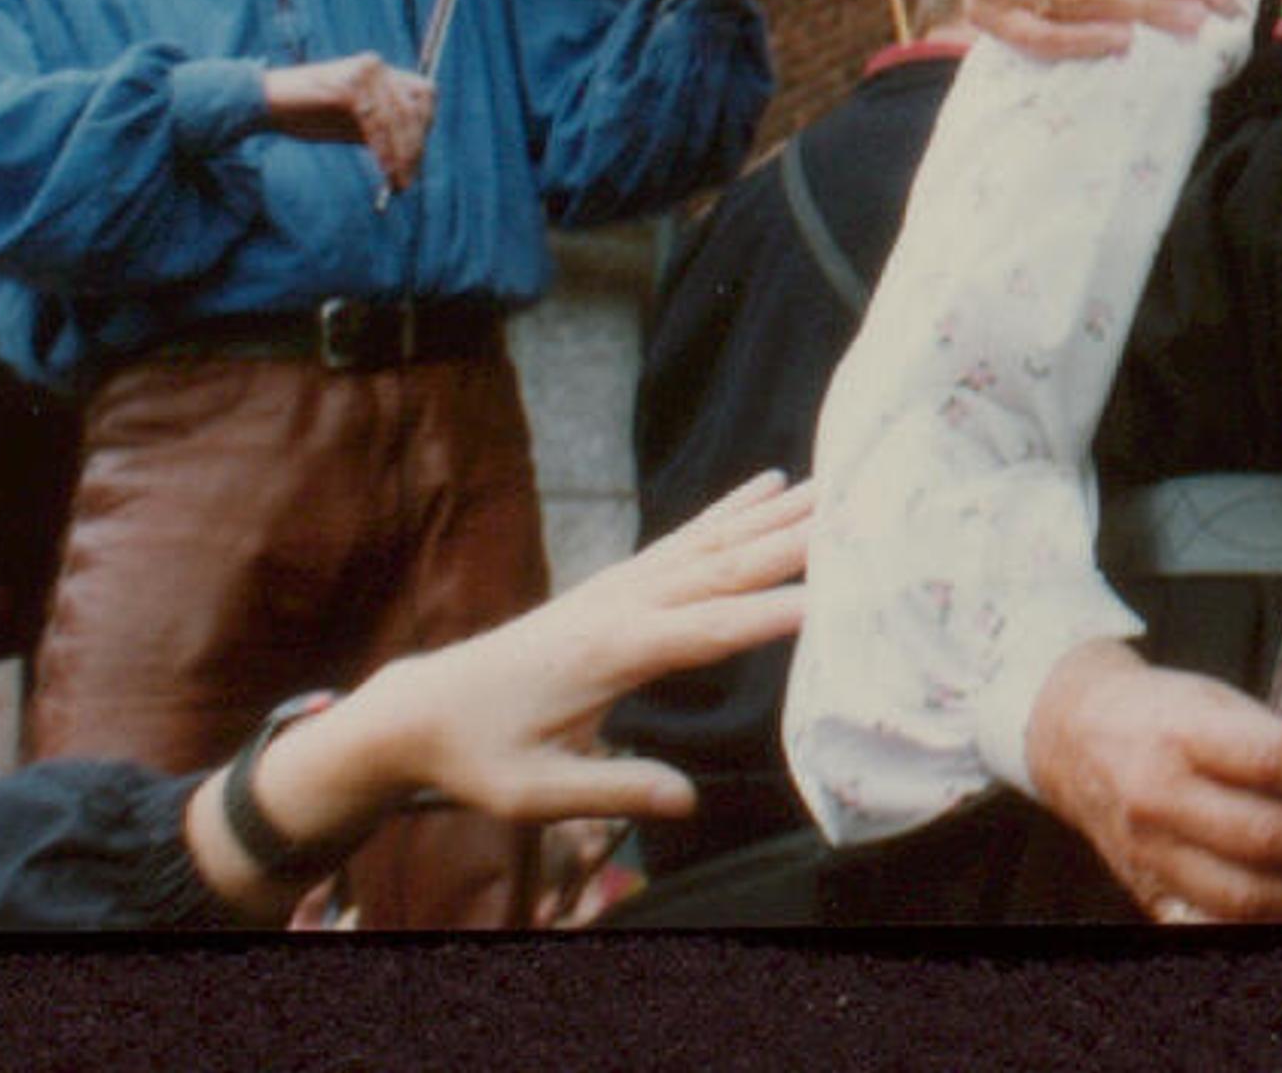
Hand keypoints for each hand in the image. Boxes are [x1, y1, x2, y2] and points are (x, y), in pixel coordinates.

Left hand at [184, 470, 812, 915]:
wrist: (422, 708)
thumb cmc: (478, 756)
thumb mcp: (534, 791)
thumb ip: (613, 791)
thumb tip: (687, 799)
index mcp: (609, 651)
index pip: (706, 629)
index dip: (769, 614)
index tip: (833, 597)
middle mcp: (622, 604)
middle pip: (722, 568)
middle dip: (794, 542)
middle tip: (859, 512)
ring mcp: (619, 586)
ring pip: (711, 542)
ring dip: (776, 514)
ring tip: (835, 484)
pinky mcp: (615, 584)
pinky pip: (686, 538)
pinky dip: (731, 508)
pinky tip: (767, 484)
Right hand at [263, 53, 435, 191]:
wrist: (263, 103)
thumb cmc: (305, 114)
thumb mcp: (352, 122)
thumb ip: (380, 129)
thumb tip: (412, 156)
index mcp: (381, 71)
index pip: (424, 94)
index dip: (425, 125)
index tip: (417, 157)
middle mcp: (377, 66)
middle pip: (414, 107)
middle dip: (415, 146)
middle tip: (408, 179)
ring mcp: (363, 73)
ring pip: (396, 118)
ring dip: (401, 154)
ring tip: (398, 181)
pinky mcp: (348, 86)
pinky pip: (375, 123)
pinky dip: (382, 149)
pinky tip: (384, 169)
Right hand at [1020, 638, 1281, 922]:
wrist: (1072, 734)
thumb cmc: (1157, 711)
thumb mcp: (1213, 699)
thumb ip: (1274, 735)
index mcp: (1180, 735)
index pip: (1271, 759)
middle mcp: (1160, 799)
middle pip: (1267, 838)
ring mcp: (1151, 854)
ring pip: (1248, 895)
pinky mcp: (1148, 890)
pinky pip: (1215, 925)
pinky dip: (1275, 928)